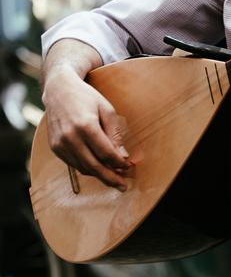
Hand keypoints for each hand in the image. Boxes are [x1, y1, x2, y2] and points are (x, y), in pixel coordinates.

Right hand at [41, 39, 132, 189]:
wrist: (58, 90)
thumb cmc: (86, 98)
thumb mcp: (107, 110)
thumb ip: (115, 135)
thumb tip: (123, 157)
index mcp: (85, 126)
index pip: (106, 154)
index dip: (119, 163)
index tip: (128, 166)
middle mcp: (70, 137)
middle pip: (94, 166)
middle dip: (111, 178)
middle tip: (123, 186)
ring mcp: (60, 144)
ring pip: (84, 168)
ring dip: (100, 175)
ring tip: (113, 178)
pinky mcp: (55, 147)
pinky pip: (74, 164)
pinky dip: (87, 168)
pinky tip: (98, 168)